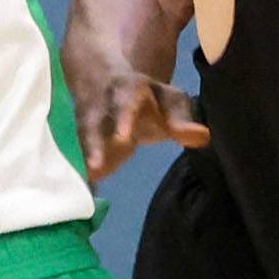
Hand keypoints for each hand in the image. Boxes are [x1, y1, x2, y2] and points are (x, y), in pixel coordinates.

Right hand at [67, 60, 204, 177]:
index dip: (122, 118)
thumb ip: (182, 121)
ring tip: (86, 183)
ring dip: (82, 163)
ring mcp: (84, 125)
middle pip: (91, 122)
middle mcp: (99, 106)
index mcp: (125, 90)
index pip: (124, 102)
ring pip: (79, 142)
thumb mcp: (169, 103)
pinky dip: (79, 176)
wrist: (106, 85)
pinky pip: (75, 158)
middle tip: (95, 166)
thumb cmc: (147, 99)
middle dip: (92, 143)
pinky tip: (84, 194)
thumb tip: (203, 136)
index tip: (122, 137)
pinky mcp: (79, 144)